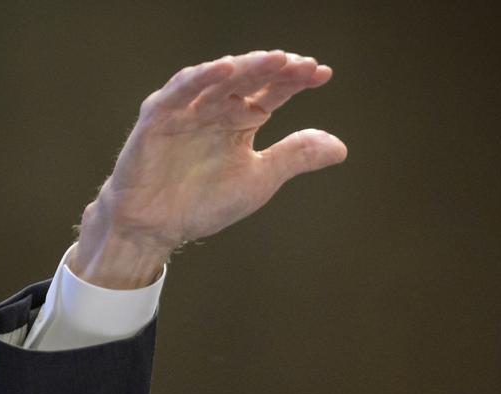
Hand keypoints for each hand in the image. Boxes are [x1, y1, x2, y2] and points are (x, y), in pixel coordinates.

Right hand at [71, 51, 346, 287]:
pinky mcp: (158, 115)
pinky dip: (202, 78)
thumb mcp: (260, 179)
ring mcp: (186, 108)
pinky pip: (181, 91)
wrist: (158, 226)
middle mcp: (215, 107)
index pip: (273, 92)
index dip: (296, 81)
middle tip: (303, 65)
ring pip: (218, 78)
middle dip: (276, 70)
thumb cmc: (205, 201)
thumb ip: (295, 157)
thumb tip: (341, 148)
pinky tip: (227, 68)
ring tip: (275, 60)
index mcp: (240, 119)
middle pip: (250, 79)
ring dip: (247, 67)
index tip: (323, 73)